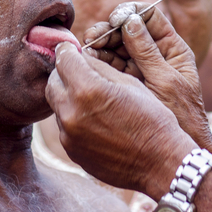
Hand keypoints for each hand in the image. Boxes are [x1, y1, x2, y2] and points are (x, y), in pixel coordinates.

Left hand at [46, 42, 195, 198]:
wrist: (159, 163)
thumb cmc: (152, 119)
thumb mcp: (129, 83)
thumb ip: (99, 67)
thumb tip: (81, 56)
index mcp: (87, 89)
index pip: (64, 58)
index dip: (68, 50)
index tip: (72, 49)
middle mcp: (71, 112)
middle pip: (53, 81)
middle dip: (64, 72)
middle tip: (79, 70)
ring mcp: (68, 135)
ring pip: (57, 104)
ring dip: (68, 95)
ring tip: (91, 97)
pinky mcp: (71, 151)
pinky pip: (64, 126)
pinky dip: (74, 117)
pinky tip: (95, 119)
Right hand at [84, 4, 211, 146]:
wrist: (176, 152)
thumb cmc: (182, 117)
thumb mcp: (165, 81)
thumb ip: (148, 52)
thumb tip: (130, 20)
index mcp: (173, 49)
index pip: (150, 16)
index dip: (131, 12)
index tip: (116, 17)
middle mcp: (154, 54)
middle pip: (128, 30)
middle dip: (110, 29)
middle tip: (94, 35)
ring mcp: (138, 68)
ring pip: (116, 47)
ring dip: (100, 44)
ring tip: (88, 47)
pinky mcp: (125, 83)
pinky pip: (109, 66)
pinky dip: (98, 61)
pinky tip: (87, 61)